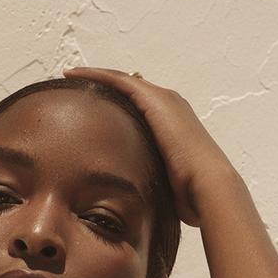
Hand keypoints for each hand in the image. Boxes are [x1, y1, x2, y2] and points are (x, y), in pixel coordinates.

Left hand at [59, 66, 236, 227]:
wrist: (207, 186)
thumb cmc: (190, 195)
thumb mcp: (164, 184)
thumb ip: (151, 181)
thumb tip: (137, 202)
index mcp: (172, 123)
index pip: (137, 106)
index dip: (113, 103)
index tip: (90, 107)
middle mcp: (169, 104)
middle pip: (128, 88)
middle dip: (102, 86)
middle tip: (75, 84)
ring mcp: (163, 99)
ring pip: (121, 80)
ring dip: (95, 77)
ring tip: (70, 75)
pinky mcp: (154, 99)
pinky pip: (119, 81)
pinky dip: (97, 76)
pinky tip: (75, 75)